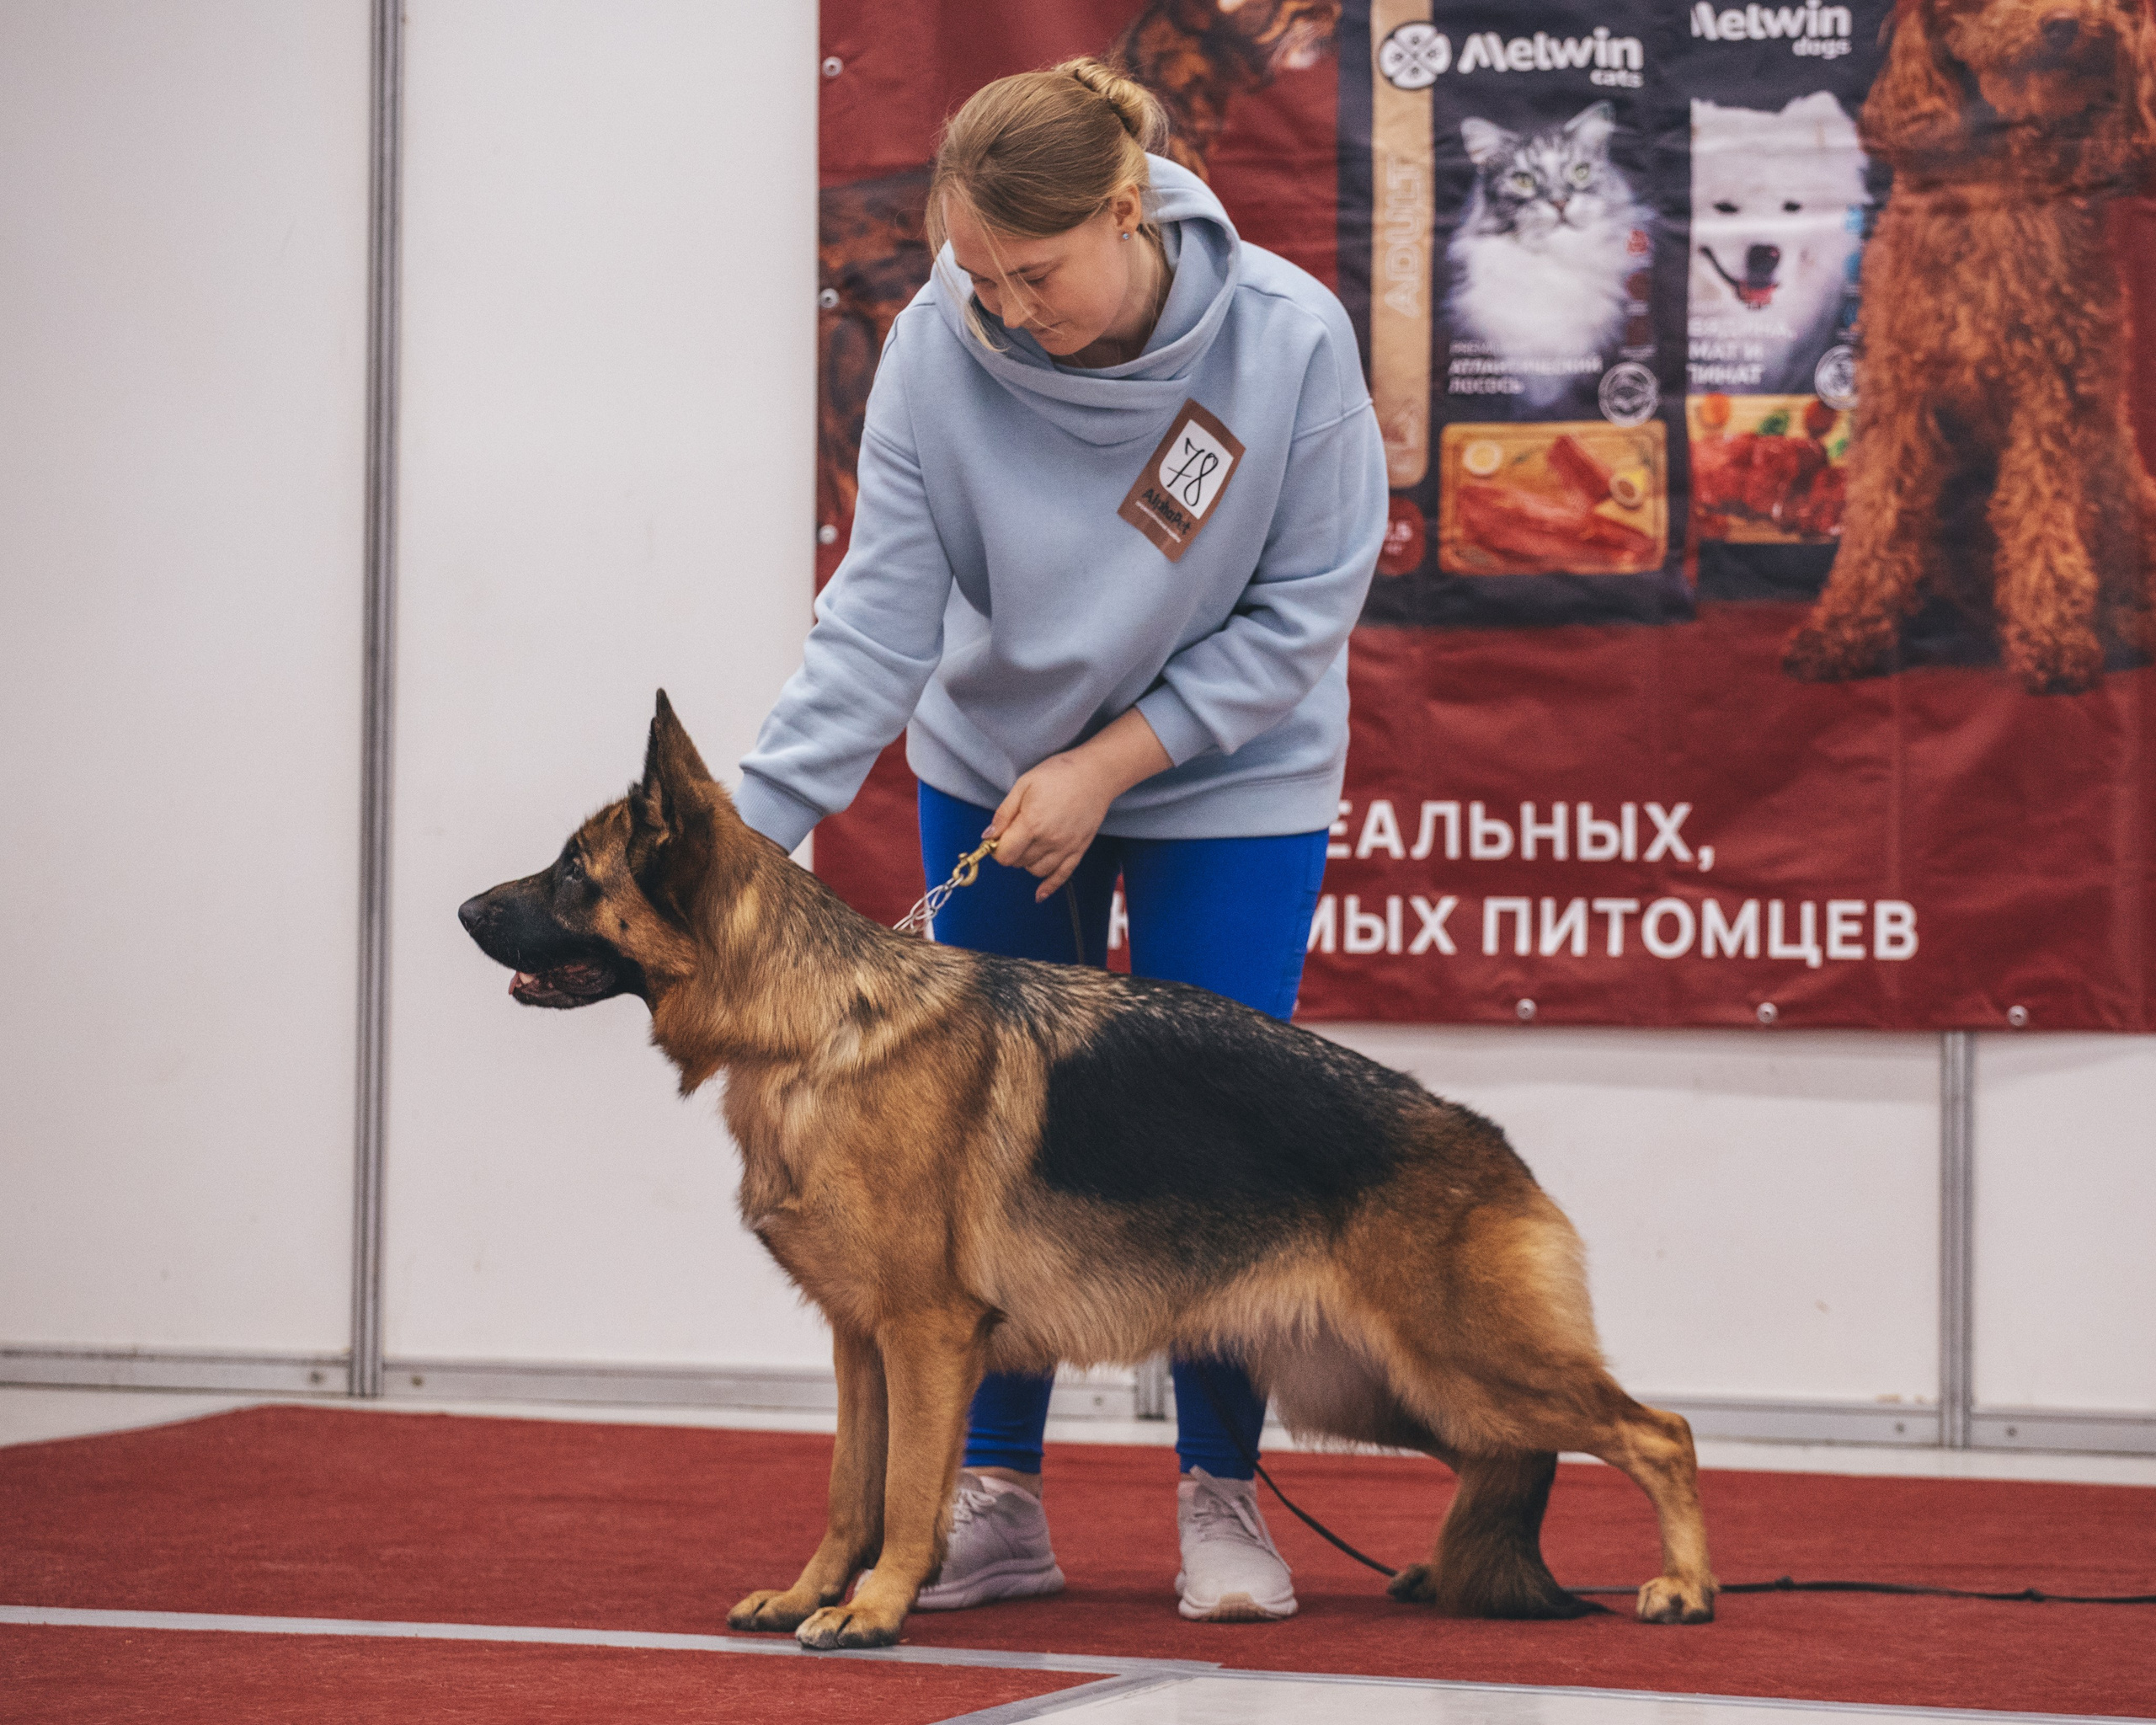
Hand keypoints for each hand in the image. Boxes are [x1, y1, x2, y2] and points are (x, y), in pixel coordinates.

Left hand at [986, 710, 1170, 902]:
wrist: (1095, 774)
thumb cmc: (1058, 774)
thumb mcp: (1024, 785)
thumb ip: (1004, 813)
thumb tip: (987, 837)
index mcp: (1032, 823)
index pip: (1005, 853)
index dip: (996, 848)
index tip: (998, 838)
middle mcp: (1049, 841)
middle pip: (1019, 863)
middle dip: (1011, 852)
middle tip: (1013, 836)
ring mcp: (1066, 848)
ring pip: (1037, 871)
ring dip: (1027, 863)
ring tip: (1029, 845)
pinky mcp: (1079, 850)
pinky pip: (1062, 876)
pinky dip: (1049, 887)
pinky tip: (1039, 894)